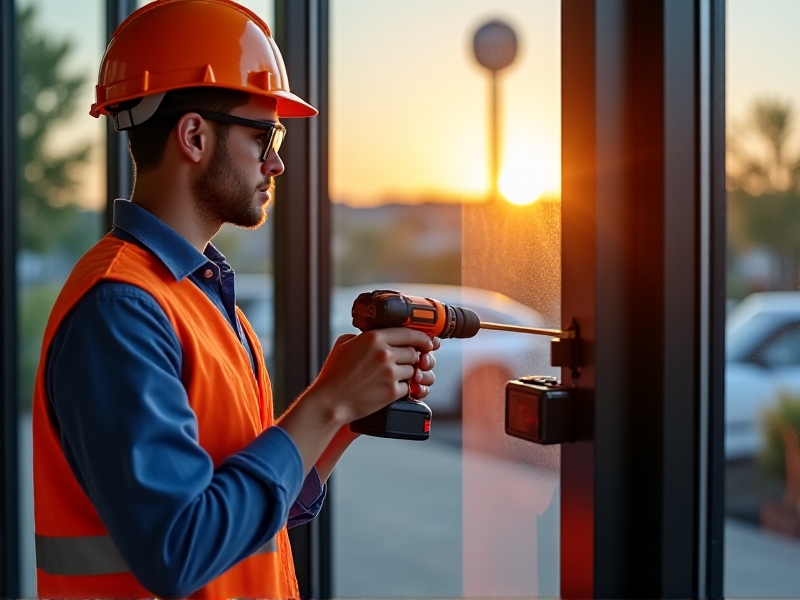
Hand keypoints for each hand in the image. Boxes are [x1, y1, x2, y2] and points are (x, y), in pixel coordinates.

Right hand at [311, 328, 434, 422]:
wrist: (330, 401)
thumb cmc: (334, 374)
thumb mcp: (344, 344)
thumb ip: (362, 336)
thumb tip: (374, 335)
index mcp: (374, 337)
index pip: (409, 333)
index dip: (421, 338)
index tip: (426, 342)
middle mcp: (385, 353)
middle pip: (414, 352)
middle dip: (412, 358)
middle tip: (404, 363)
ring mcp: (390, 373)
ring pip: (413, 370)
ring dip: (407, 374)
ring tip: (392, 377)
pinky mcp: (392, 391)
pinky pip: (408, 387)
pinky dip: (402, 388)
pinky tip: (390, 389)